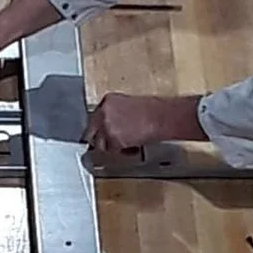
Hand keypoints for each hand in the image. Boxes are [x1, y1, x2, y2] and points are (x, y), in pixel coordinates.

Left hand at [83, 93, 204, 150]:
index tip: (101, 135)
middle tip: (106, 146)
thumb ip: (117, 113)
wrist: (161, 117)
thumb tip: (114, 125)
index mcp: (108, 100)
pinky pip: (111, 151)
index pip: (94, 117)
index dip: (99, 128)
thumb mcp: (131, 105)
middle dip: (98, 140)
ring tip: (126, 146)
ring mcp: (106, 125)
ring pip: (99, 144)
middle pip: (90, 131)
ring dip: (111, 148)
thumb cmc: (154, 111)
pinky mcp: (112, 138)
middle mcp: (103, 111)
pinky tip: (133, 148)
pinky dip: (122, 153)